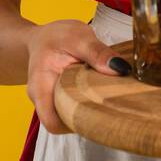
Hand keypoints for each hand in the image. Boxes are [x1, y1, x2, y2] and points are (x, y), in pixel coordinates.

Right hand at [26, 19, 128, 135]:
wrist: (43, 37)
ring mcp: (51, 101)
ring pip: (70, 117)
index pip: (52, 123)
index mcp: (40, 87)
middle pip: (64, 123)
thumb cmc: (56, 36)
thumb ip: (97, 52)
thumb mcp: (78, 37)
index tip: (98, 110)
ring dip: (88, 110)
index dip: (75, 124)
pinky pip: (73, 109)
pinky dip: (87, 104)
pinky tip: (98, 93)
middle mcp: (42, 99)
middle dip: (87, 117)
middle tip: (108, 102)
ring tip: (104, 94)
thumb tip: (120, 68)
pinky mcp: (61, 100)